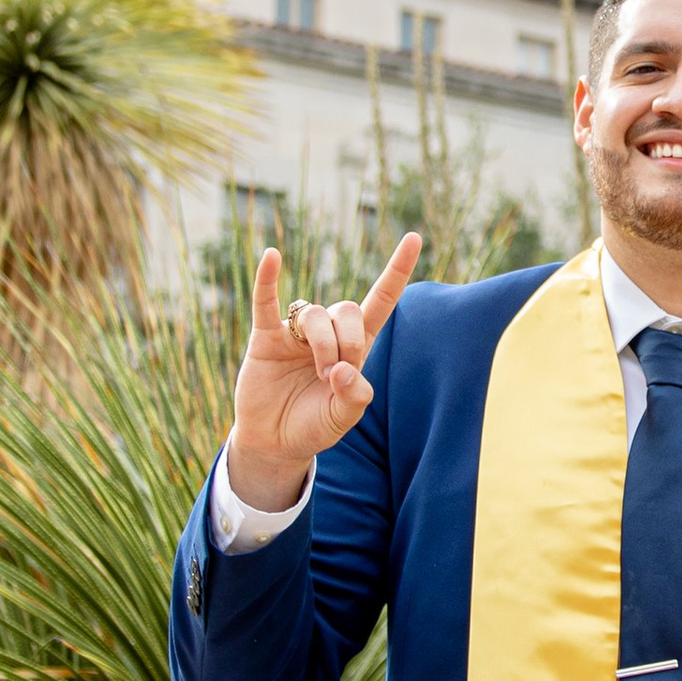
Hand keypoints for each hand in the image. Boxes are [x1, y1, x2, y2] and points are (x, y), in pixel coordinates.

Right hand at [224, 234, 420, 510]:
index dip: (396, 271)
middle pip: (347, 310)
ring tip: (319, 374)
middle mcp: (327, 333)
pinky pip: (266, 302)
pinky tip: (272, 257)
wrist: (274, 443)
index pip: (380, 301)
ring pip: (316, 315)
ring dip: (323, 343)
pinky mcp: (266, 338)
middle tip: (335, 375)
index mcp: (355, 347)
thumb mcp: (342, 418)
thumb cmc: (313, 426)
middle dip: (348, 341)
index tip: (415, 237)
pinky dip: (268, 280)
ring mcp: (296, 334)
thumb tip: (344, 369)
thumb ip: (354, 397)